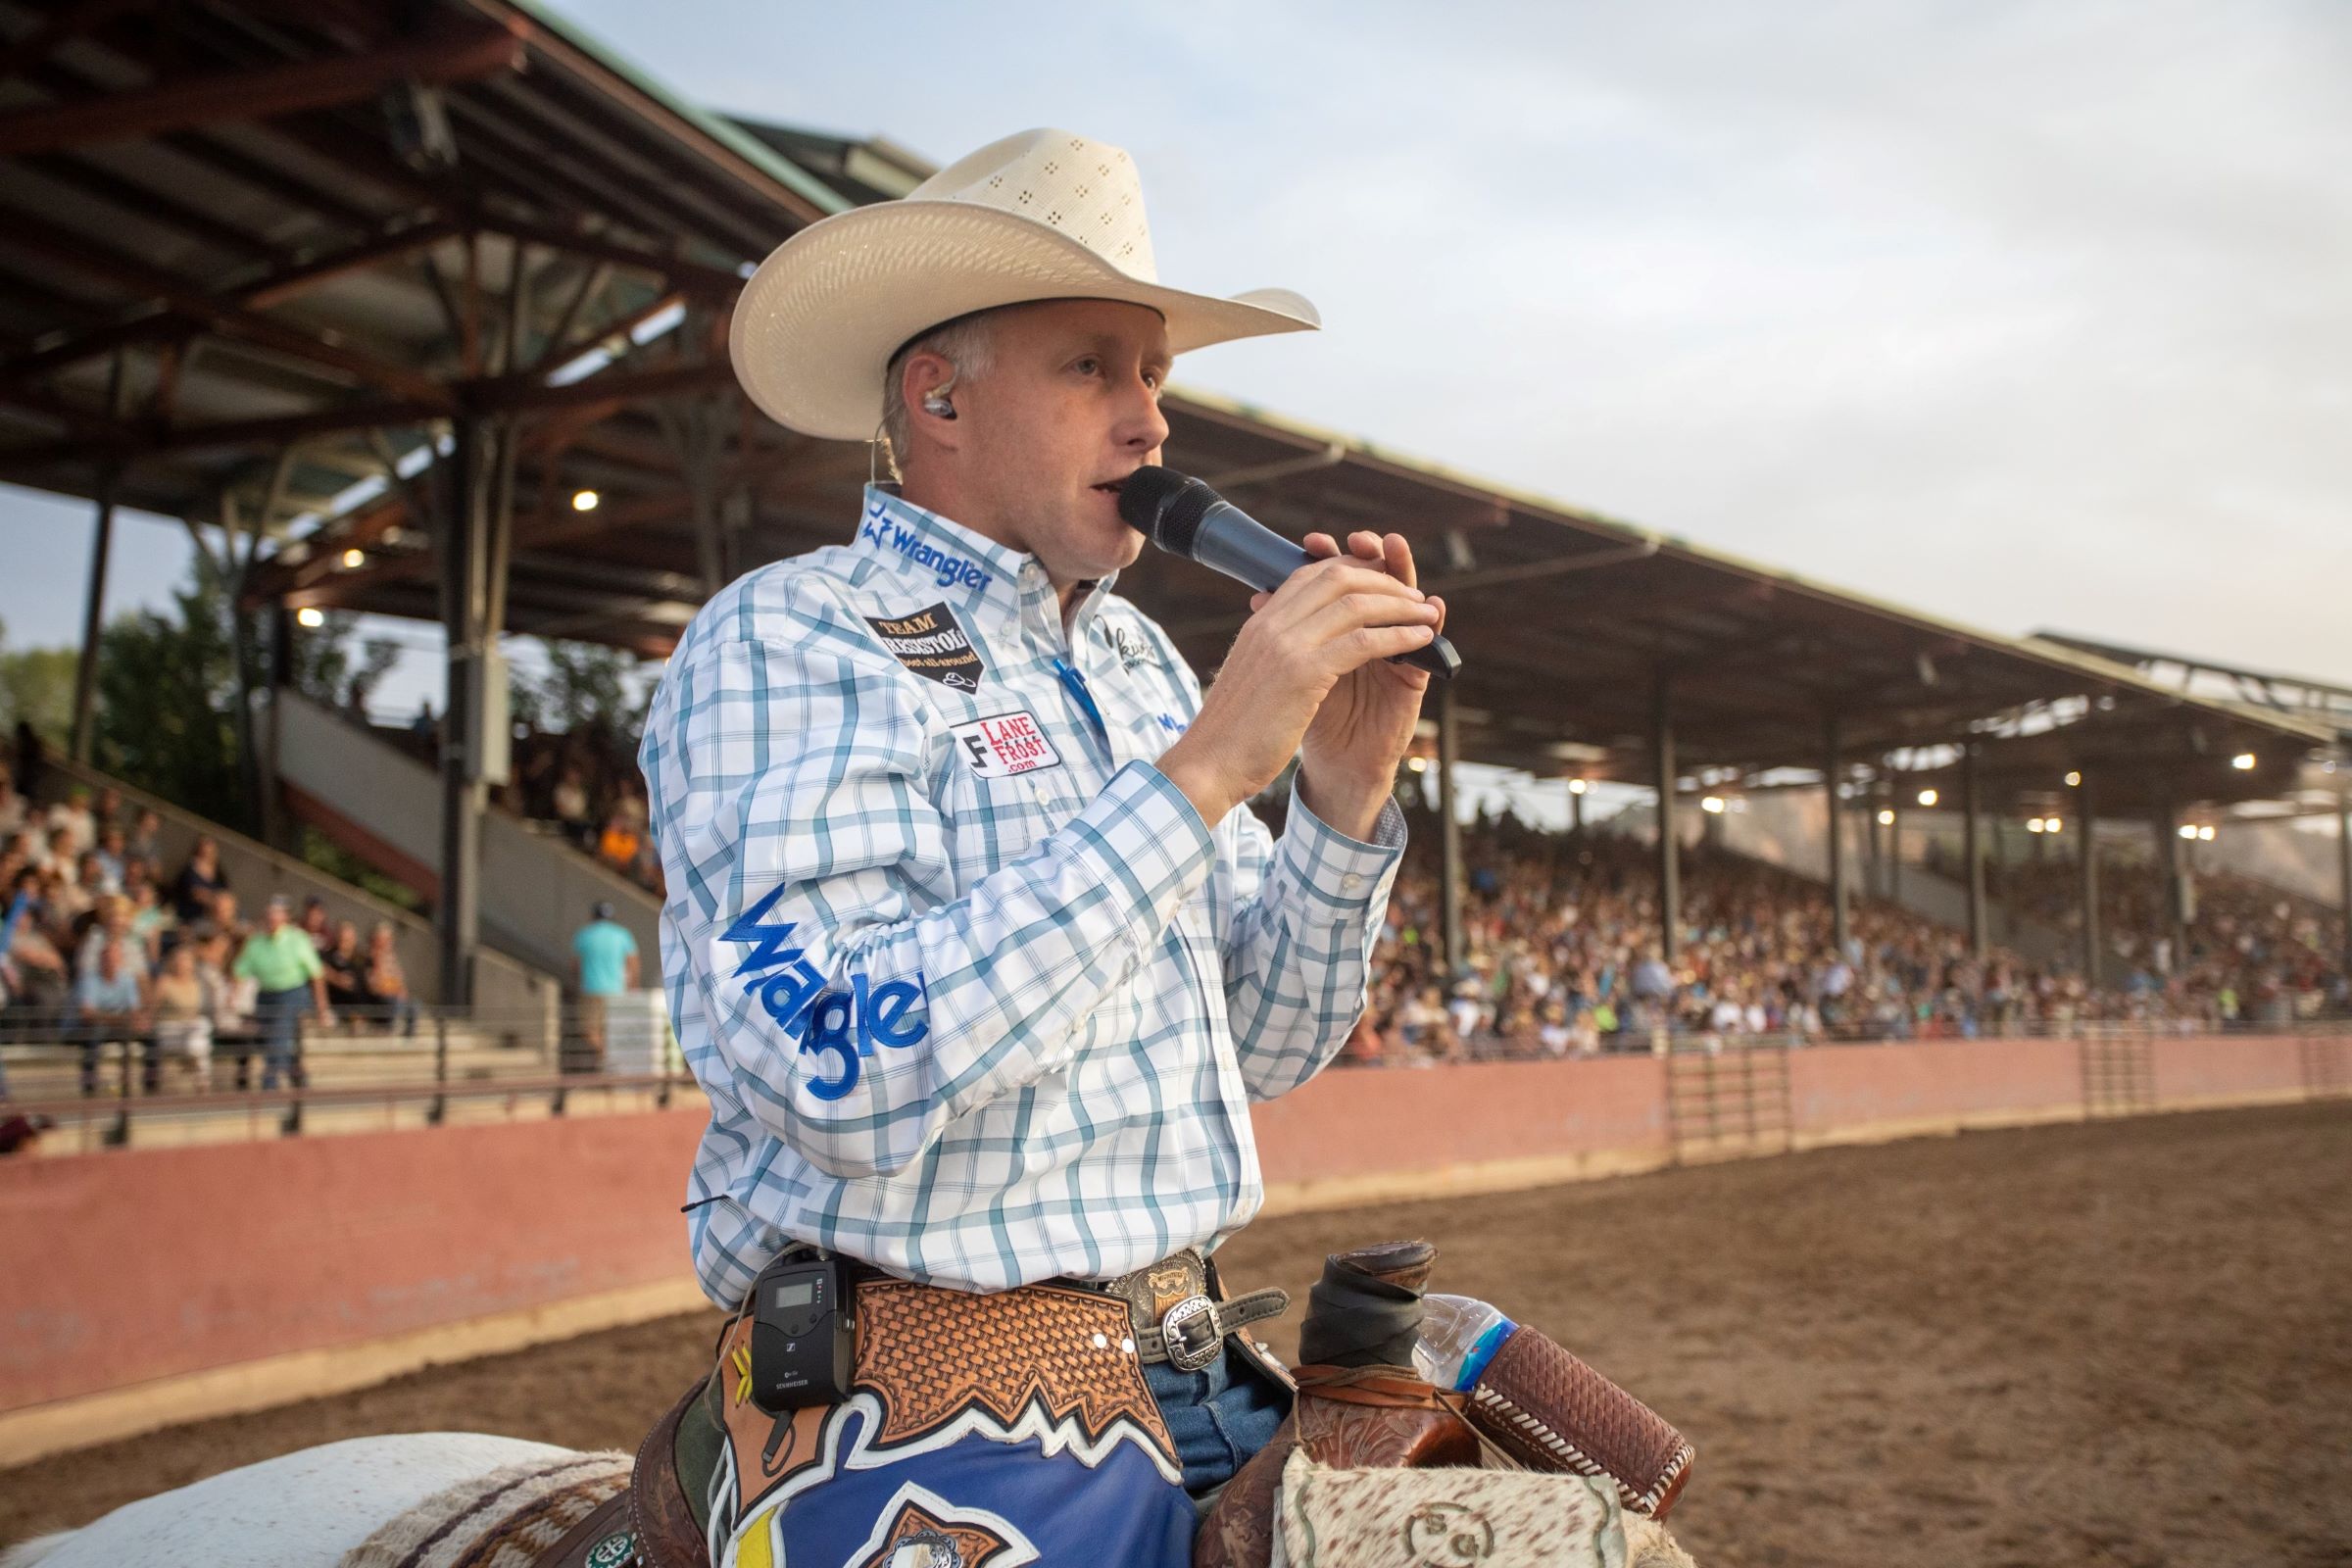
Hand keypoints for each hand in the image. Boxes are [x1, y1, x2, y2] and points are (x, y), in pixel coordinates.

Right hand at [1157, 545, 1440, 827]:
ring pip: (1356, 605)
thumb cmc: (1231, 733)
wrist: (1208, 765)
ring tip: (1426, 615)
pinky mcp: (1303, 673)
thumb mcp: (1252, 679)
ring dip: (1400, 606)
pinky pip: (1364, 641)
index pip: (1311, 575)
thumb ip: (1273, 655)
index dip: (1353, 570)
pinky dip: (1398, 636)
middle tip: (1412, 596)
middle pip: (1338, 578)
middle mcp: (1272, 624)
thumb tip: (1299, 651)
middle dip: (1383, 581)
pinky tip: (1420, 641)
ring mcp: (1286, 645)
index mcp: (1259, 623)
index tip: (1383, 582)